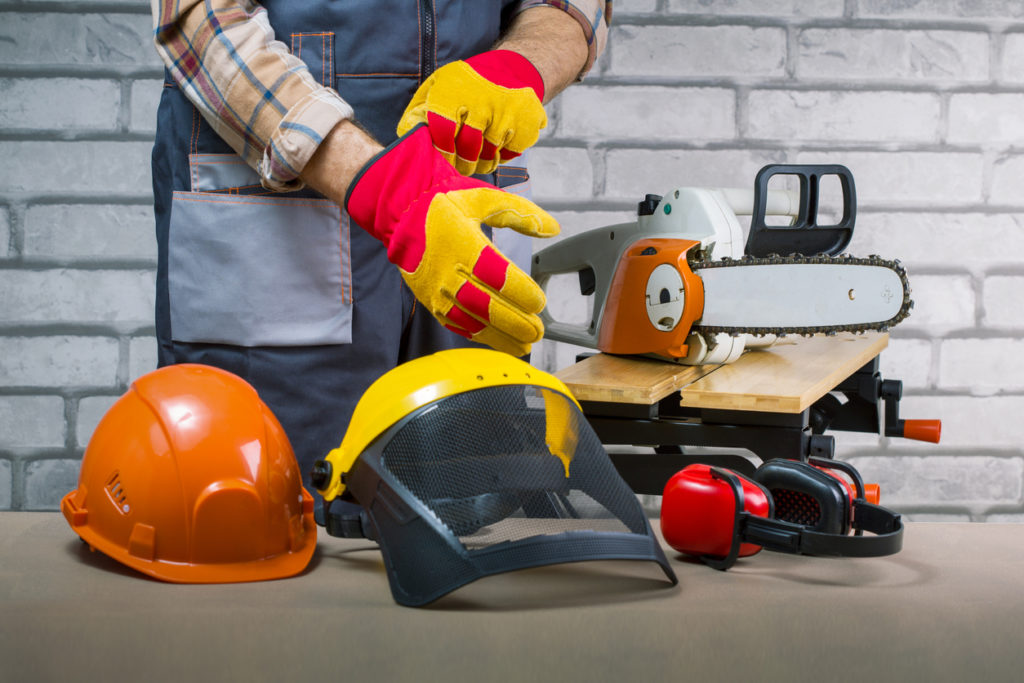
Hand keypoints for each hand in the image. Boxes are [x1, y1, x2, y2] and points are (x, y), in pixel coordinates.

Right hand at [345, 126, 558, 355]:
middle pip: (487, 306)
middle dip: (515, 323)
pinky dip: (479, 336)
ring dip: (500, 336)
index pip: (498, 276)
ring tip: (524, 345)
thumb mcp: (484, 198)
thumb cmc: (445, 203)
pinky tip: (498, 341)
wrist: (400, 213)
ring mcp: (438, 290)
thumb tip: (553, 228)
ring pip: (472, 321)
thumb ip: (521, 213)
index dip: (521, 293)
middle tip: (537, 332)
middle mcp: (449, 271)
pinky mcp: (431, 302)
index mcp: (464, 243)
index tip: (539, 302)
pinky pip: (457, 325)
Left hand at [396, 50, 546, 175]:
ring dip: (481, 164)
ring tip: (476, 160)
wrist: (508, 70)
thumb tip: (407, 134)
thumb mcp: (437, 87)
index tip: (442, 162)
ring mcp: (507, 111)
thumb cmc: (463, 86)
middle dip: (462, 164)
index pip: (444, 131)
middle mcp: (482, 99)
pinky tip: (495, 148)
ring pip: (490, 155)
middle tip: (460, 167)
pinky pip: (509, 154)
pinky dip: (500, 157)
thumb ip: (419, 111)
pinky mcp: (527, 121)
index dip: (442, 153)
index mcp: (455, 90)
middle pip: (469, 148)